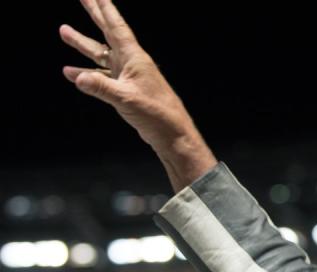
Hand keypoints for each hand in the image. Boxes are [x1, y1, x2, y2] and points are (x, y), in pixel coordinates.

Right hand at [60, 0, 215, 190]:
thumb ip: (102, 88)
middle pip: (108, 33)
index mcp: (134, 58)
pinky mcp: (125, 90)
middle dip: (95, 14)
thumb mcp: (127, 100)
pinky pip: (101, 77)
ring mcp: (128, 76)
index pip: (116, 27)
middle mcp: (131, 62)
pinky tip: (71, 72)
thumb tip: (77, 77)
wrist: (172, 134)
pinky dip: (87, 74)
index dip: (105, 9)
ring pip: (101, 55)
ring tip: (63, 30)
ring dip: (83, 44)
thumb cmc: (156, 115)